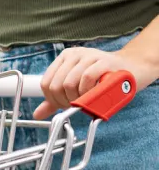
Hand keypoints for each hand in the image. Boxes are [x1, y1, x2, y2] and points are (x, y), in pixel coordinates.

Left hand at [34, 47, 158, 119]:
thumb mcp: (76, 88)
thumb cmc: (103, 79)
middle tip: (78, 104)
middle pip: (56, 85)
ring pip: (69, 83)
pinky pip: (86, 79)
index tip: (65, 105)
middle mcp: (73, 54)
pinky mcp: (103, 61)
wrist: (132, 69)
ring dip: (78, 98)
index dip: (53, 100)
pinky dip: (88, 92)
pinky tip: (95, 93)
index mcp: (63, 59)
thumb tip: (37, 114)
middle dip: (66, 101)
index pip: (46, 84)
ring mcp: (88, 56)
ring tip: (88, 99)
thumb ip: (56, 100)